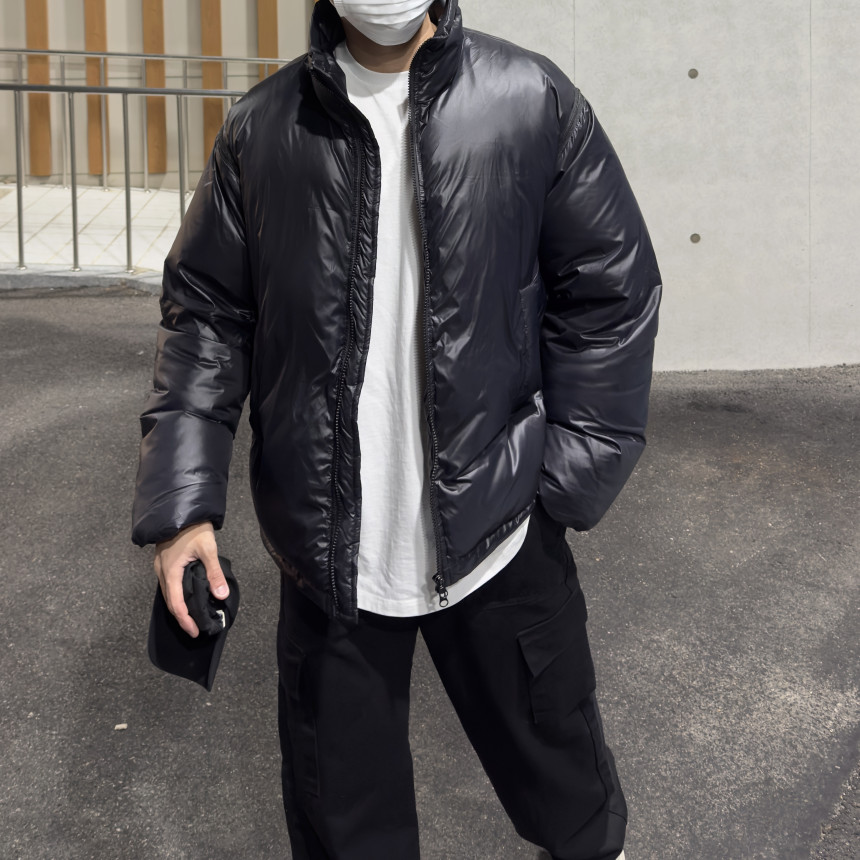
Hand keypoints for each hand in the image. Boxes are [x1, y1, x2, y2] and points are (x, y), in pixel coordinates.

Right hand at [154, 522, 228, 637]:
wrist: (181, 510)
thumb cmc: (194, 528)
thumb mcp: (208, 549)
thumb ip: (214, 573)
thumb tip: (221, 595)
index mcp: (170, 571)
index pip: (176, 604)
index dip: (185, 620)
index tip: (195, 631)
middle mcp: (162, 571)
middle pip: (170, 601)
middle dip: (182, 617)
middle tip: (195, 628)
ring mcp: (161, 567)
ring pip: (168, 593)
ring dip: (179, 607)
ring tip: (192, 616)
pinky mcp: (164, 562)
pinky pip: (168, 584)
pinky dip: (177, 595)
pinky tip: (186, 597)